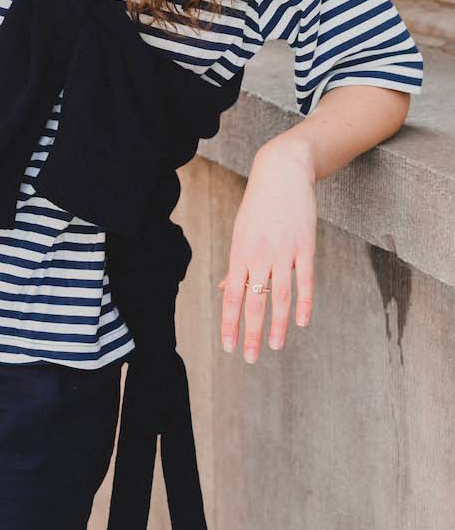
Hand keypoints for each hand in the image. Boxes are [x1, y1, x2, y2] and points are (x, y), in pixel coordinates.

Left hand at [217, 139, 316, 362]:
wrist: (281, 172)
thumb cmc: (259, 206)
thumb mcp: (241, 232)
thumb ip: (236, 264)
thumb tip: (226, 290)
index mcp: (239, 252)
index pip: (232, 295)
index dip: (230, 323)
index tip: (228, 347)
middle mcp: (258, 254)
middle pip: (254, 300)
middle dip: (250, 332)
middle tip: (249, 358)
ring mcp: (282, 250)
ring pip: (279, 295)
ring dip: (276, 324)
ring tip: (274, 346)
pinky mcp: (304, 245)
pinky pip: (304, 279)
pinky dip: (304, 302)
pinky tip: (302, 322)